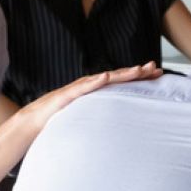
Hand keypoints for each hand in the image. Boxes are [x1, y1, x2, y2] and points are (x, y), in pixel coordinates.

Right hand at [17, 62, 160, 132]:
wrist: (32, 123)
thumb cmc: (59, 120)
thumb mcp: (87, 118)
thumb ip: (102, 115)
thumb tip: (124, 123)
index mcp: (96, 93)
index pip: (121, 83)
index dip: (138, 77)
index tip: (157, 73)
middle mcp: (88, 87)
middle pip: (116, 77)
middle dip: (136, 72)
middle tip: (155, 67)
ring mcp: (77, 90)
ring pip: (102, 80)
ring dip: (120, 74)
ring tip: (137, 70)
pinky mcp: (65, 96)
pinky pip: (81, 89)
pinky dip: (94, 82)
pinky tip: (104, 77)